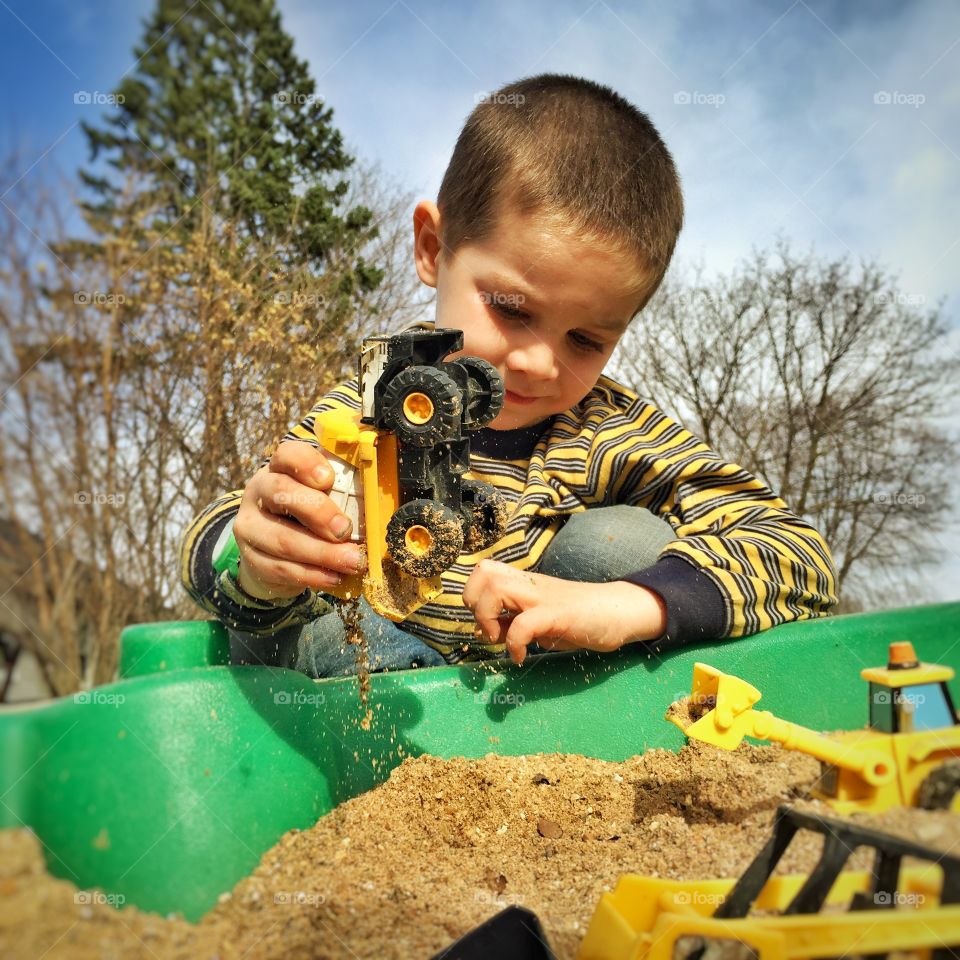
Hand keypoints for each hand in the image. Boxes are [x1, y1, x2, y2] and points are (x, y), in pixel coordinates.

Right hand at [233, 441, 365, 599]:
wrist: (274, 550)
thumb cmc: (310, 513)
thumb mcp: (326, 494)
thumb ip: (346, 488)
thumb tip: (379, 488)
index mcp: (280, 468)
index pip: (287, 454)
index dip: (307, 464)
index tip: (329, 480)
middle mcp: (259, 491)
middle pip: (281, 493)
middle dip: (318, 512)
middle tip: (345, 529)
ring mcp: (250, 525)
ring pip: (282, 538)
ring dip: (322, 553)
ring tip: (353, 561)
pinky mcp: (251, 557)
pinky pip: (281, 568)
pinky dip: (312, 575)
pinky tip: (334, 577)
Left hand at [461, 560, 666, 664]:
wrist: (618, 613)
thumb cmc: (578, 617)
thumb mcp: (538, 619)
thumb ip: (513, 621)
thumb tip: (485, 633)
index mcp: (523, 584)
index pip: (482, 571)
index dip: (473, 597)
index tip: (487, 625)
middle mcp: (529, 585)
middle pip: (483, 571)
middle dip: (474, 604)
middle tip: (491, 630)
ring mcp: (543, 597)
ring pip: (497, 587)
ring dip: (489, 618)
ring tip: (501, 640)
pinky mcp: (559, 613)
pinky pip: (525, 623)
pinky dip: (515, 643)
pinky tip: (522, 657)